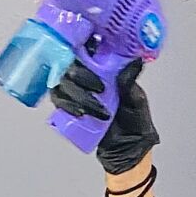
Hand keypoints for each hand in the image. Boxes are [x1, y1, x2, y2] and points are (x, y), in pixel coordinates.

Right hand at [50, 59, 158, 174]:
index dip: (83, 47)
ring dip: (78, 94)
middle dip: (82, 75)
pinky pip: (59, 101)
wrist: (128, 149)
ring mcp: (76, 92)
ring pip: (63, 84)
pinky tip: (80, 112)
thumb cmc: (135, 123)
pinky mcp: (69, 108)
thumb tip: (135, 60)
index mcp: (104, 70)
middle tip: (100, 88)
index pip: (86, 51)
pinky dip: (67, 105)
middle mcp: (87, 78)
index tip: (88, 50)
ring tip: (97, 108)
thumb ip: (130, 80)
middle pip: (70, 66)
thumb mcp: (136, 99)